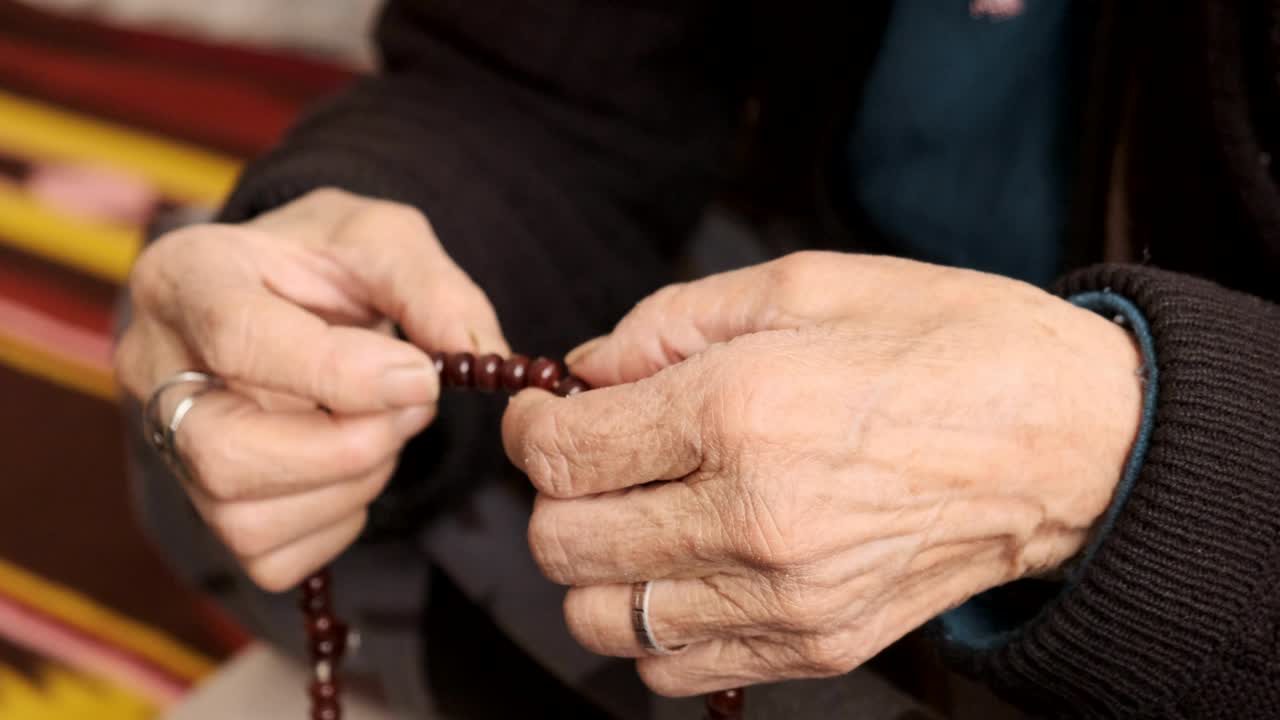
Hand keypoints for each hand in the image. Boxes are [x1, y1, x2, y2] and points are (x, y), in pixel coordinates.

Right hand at [116, 188, 507, 590]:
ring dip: (351, 483)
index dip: (338, 372)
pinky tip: (354, 464)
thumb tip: (478, 355)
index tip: (421, 378)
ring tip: (385, 425)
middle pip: (224, 451)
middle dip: (346, 446)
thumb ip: (430, 288)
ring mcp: (170, 447)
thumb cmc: (330, 266)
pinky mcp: (202, 507)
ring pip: (246, 516)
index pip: (237, 339)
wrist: (295, 300)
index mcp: (186, 277)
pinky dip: (338, 521)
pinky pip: (272, 555)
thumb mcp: (384, 240)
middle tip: (412, 406)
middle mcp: (155, 369)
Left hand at [502, 252, 1140, 695]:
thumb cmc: (948, 345)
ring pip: (602, 621)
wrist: (1070, 440)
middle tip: (598, 459)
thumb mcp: (804, 285)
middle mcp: (753, 519)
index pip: (565, 455)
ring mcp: (786, 599)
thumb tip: (583, 371)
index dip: (532, 430)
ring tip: (643, 516)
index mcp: (741, 411)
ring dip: (596, 567)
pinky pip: (673, 669)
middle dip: (555, 496)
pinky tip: (690, 568)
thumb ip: (670, 323)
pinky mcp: (818, 647)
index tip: (548, 415)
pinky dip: (654, 624)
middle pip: (563, 545)